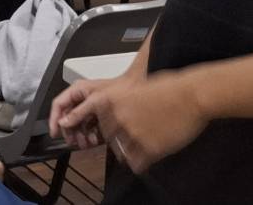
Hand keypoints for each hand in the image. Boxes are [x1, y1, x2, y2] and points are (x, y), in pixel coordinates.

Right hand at [50, 78, 114, 150]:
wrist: (135, 90)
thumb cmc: (117, 90)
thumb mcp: (94, 102)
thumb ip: (78, 113)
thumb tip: (63, 122)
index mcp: (77, 90)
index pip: (58, 104)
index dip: (54, 118)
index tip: (54, 133)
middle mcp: (82, 98)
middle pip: (68, 117)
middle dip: (70, 131)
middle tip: (72, 142)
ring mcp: (90, 107)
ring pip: (79, 124)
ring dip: (80, 136)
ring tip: (85, 144)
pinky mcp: (99, 115)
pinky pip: (90, 127)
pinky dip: (90, 135)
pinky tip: (93, 141)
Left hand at [52, 74, 207, 172]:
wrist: (190, 96)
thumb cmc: (165, 89)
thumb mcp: (132, 92)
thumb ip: (116, 106)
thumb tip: (107, 121)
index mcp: (108, 101)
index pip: (81, 116)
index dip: (72, 123)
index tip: (62, 128)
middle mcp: (115, 119)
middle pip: (107, 138)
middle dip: (119, 138)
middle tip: (137, 132)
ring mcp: (130, 136)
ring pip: (120, 152)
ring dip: (130, 150)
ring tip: (147, 140)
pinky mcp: (147, 150)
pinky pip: (136, 163)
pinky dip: (141, 161)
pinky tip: (152, 150)